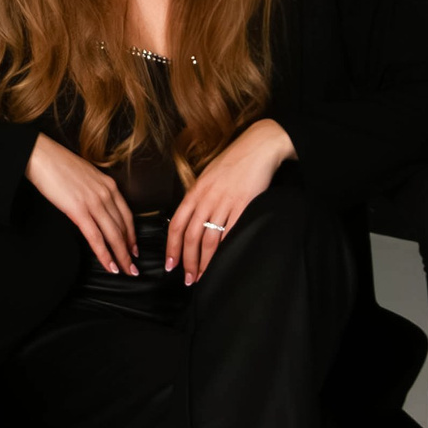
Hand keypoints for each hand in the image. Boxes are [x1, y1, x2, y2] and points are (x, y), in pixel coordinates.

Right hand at [27, 134, 138, 274]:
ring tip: (125, 271)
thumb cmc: (59, 165)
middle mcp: (106, 194)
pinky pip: (95, 238)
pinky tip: (109, 265)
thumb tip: (96, 204)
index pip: (127, 215)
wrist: (42, 156)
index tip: (134, 248)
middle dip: (129, 251)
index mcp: (109, 185)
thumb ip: (95, 190)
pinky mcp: (79, 210)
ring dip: (121, 256)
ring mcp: (94, 202)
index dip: (132, 235)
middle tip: (133, 268)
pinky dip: (104, 254)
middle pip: (123, 228)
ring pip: (113, 236)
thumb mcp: (86, 175)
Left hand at [167, 120, 295, 282]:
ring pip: (210, 240)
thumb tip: (188, 221)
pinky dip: (225, 250)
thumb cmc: (232, 162)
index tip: (170, 265)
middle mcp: (206, 199)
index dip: (172, 248)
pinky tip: (222, 261)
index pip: (177, 225)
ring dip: (205, 262)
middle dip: (188, 262)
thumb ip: (197, 198)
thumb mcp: (207, 177)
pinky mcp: (244, 206)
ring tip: (203, 276)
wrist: (256, 148)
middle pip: (191, 237)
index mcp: (195, 192)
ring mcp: (225, 203)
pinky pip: (231, 233)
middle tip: (187, 279)